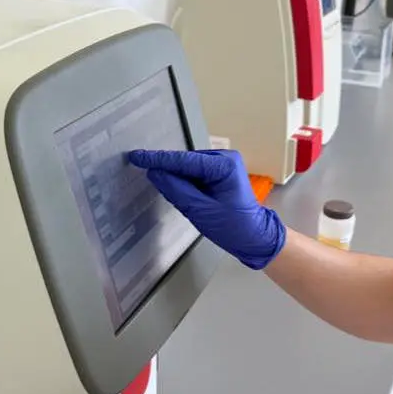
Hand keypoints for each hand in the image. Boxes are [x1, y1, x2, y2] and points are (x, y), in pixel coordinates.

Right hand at [126, 149, 285, 269]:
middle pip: (186, 162)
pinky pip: (195, 174)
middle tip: (144, 173)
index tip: (136, 156)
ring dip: (177, 178)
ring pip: (189, 168)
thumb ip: (176, 190)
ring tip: (170, 193)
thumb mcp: (201, 211)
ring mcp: (224, 164)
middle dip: (167, 170)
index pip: (184, 160)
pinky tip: (181, 193)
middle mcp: (225, 158)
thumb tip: (155, 173)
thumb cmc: (234, 227)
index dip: (158, 159)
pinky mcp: (220, 173)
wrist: (255, 237)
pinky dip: (185, 182)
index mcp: (224, 165)